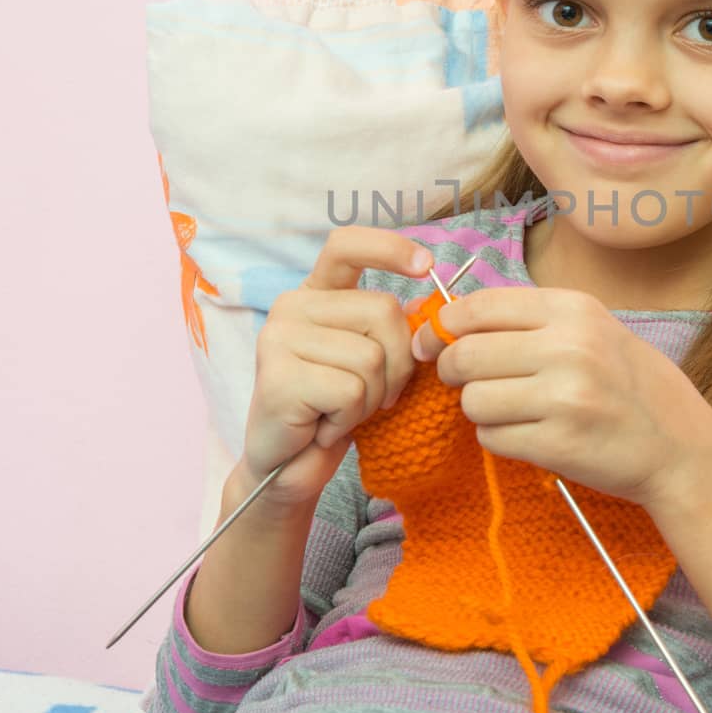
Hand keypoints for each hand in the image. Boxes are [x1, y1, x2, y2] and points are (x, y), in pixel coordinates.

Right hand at [237, 225, 432, 511]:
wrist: (289, 466)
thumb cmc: (333, 409)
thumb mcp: (372, 362)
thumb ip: (394, 328)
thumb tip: (434, 303)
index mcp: (314, 294)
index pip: (345, 245)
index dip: (389, 248)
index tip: (427, 265)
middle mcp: (290, 306)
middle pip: (382, 312)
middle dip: (397, 364)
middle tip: (369, 397)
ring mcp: (278, 338)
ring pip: (371, 358)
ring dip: (371, 399)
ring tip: (339, 412)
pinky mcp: (277, 378)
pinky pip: (351, 391)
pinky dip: (350, 419)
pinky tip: (324, 426)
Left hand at [412, 286, 711, 509]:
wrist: (682, 447)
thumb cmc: (633, 386)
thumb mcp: (595, 330)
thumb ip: (532, 321)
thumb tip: (451, 320)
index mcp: (575, 309)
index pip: (479, 306)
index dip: (444, 325)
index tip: (433, 341)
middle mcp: (569, 347)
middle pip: (466, 354)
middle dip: (453, 371)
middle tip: (466, 381)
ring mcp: (565, 397)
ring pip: (474, 400)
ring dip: (480, 409)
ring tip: (510, 410)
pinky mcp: (559, 444)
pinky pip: (492, 438)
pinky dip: (498, 438)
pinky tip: (528, 434)